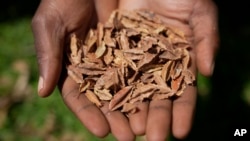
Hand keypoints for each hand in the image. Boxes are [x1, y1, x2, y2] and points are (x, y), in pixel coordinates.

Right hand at [32, 0, 134, 139]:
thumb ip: (48, 55)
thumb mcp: (50, 23)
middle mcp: (95, 65)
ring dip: (135, 107)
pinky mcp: (133, 45)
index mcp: (72, 65)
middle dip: (116, 117)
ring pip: (125, 85)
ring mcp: (115, 56)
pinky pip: (142, 66)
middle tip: (128, 137)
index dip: (88, 113)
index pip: (78, 95)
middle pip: (105, 96)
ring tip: (144, 126)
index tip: (101, 131)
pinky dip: (148, 82)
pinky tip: (157, 98)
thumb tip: (43, 92)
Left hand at [119, 0, 218, 139]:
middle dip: (156, 118)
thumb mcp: (200, 13)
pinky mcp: (115, 50)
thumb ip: (208, 39)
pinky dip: (110, 89)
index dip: (183, 113)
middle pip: (157, 97)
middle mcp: (157, 66)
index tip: (180, 132)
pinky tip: (108, 107)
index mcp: (180, 62)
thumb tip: (209, 72)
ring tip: (130, 132)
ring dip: (132, 111)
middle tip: (152, 138)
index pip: (183, 93)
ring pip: (133, 90)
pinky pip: (111, 72)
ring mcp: (135, 60)